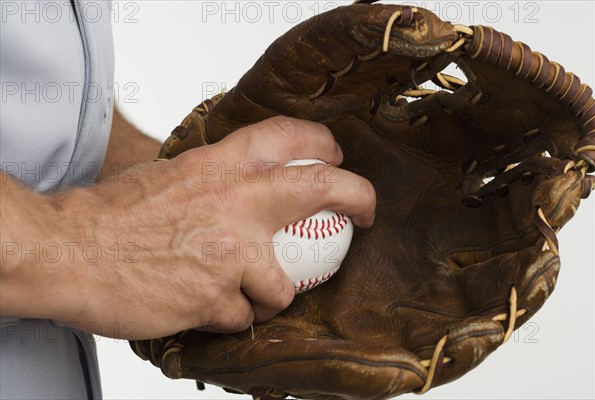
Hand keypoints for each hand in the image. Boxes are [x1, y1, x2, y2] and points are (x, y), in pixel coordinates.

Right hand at [5, 117, 375, 339]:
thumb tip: (240, 185)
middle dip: (358, 197)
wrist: (69, 251)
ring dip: (270, 294)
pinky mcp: (216, 297)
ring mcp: (230, 252)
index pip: (287, 136)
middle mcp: (235, 202)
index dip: (322, 144)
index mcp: (219, 165)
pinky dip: (231, 317)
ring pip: (282, 285)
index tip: (335, 159)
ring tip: (244, 294)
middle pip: (320, 188)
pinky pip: (243, 317)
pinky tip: (205, 308)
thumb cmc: (111, 215)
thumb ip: (213, 180)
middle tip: (365, 212)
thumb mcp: (170, 175)